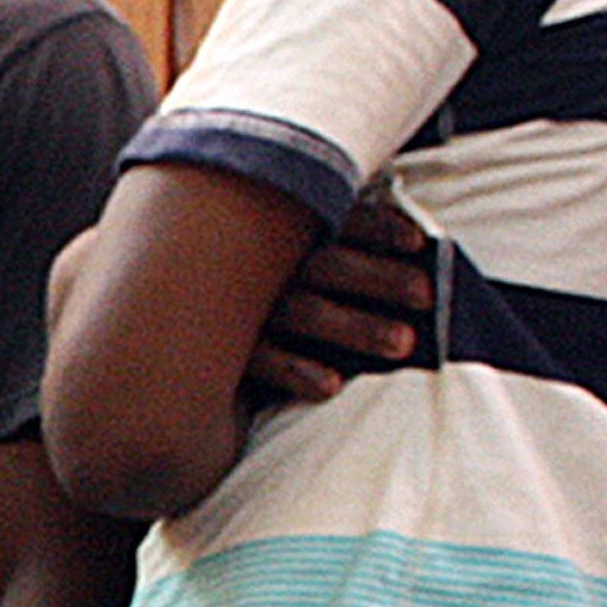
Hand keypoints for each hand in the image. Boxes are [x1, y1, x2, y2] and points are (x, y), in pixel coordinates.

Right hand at [245, 177, 432, 403]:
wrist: (180, 323)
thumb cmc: (270, 286)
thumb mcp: (296, 252)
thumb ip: (344, 250)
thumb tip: (419, 260)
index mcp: (291, 233)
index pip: (338, 221)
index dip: (377, 229)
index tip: (417, 242)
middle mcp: (269, 265)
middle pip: (328, 265)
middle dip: (378, 277)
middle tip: (426, 294)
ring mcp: (248, 307)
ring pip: (304, 312)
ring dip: (355, 325)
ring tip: (405, 344)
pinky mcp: (232, 352)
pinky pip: (264, 360)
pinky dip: (297, 370)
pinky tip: (332, 386)